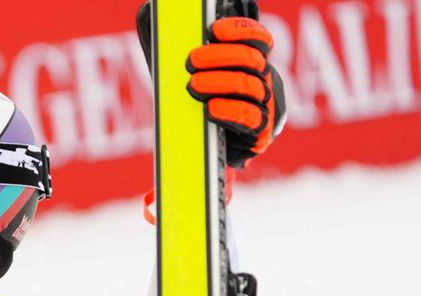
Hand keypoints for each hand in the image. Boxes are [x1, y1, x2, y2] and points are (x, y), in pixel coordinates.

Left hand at [136, 2, 287, 166]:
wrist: (196, 155)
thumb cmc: (190, 108)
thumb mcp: (179, 73)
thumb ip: (173, 45)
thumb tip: (154, 15)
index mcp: (252, 63)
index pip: (258, 39)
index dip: (240, 31)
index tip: (213, 30)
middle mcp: (265, 82)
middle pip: (251, 59)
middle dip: (219, 56)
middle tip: (191, 61)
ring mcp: (266, 108)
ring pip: (251, 86)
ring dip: (220, 82)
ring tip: (193, 85)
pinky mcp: (259, 135)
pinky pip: (251, 119)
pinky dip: (230, 111)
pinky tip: (210, 109)